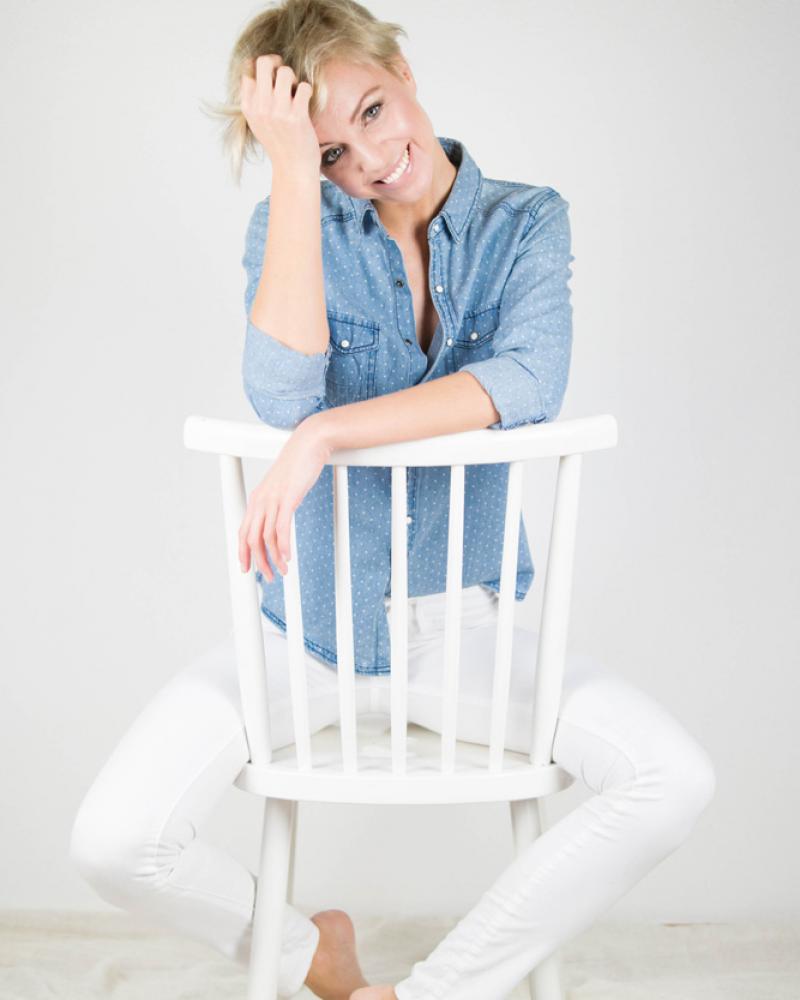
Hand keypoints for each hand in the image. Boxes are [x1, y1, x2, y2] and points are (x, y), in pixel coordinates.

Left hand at [238, 417, 330, 581]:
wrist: (309, 444)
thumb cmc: (299, 465)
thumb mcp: (283, 487)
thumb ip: (277, 503)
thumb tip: (279, 520)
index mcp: (256, 499)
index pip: (244, 531)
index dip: (243, 553)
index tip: (247, 568)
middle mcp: (260, 501)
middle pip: (251, 539)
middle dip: (258, 562)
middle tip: (268, 577)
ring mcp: (272, 499)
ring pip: (266, 537)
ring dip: (274, 558)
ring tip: (282, 571)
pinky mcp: (287, 498)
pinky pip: (281, 528)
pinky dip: (283, 546)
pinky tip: (288, 557)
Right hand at [240, 54, 319, 178]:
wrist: (293, 168)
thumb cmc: (279, 142)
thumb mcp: (257, 121)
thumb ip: (252, 96)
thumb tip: (249, 63)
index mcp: (248, 108)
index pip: (249, 72)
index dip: (263, 71)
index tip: (273, 82)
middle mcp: (261, 108)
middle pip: (264, 63)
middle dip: (277, 63)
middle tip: (285, 76)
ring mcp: (278, 112)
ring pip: (285, 72)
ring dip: (294, 78)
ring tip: (295, 92)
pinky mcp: (296, 117)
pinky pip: (303, 87)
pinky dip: (307, 90)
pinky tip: (306, 101)